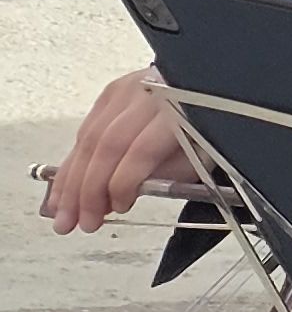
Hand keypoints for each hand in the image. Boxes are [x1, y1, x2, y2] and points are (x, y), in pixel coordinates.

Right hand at [46, 70, 204, 233]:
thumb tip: (117, 199)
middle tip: (74, 222)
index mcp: (179, 112)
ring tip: (62, 214)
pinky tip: (63, 189)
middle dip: (86, 190)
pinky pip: (86, 130)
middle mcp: (149, 95)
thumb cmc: (206, 127)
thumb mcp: (199, 157)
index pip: (140, 150)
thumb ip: (162, 177)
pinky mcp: (112, 91)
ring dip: (70, 181)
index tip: (116, 209)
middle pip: (107, 145)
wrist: (210, 89)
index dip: (122, 183)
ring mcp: (127, 90)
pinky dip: (72, 163)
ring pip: (89, 138)